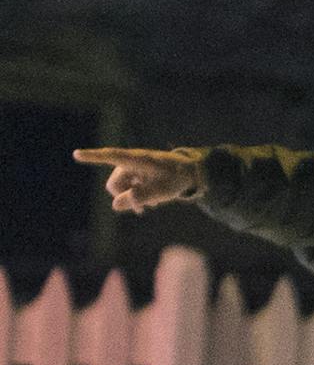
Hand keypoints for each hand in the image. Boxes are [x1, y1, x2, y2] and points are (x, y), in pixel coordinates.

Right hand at [73, 147, 206, 212]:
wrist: (187, 172)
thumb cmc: (175, 179)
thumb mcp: (162, 191)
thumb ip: (140, 198)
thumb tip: (115, 206)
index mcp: (136, 160)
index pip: (111, 156)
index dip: (94, 157)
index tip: (76, 154)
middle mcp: (129, 162)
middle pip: (114, 185)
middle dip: (124, 198)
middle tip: (142, 210)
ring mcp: (129, 168)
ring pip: (119, 188)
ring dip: (131, 198)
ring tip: (151, 204)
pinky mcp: (132, 173)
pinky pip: (126, 188)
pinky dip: (135, 195)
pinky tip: (150, 202)